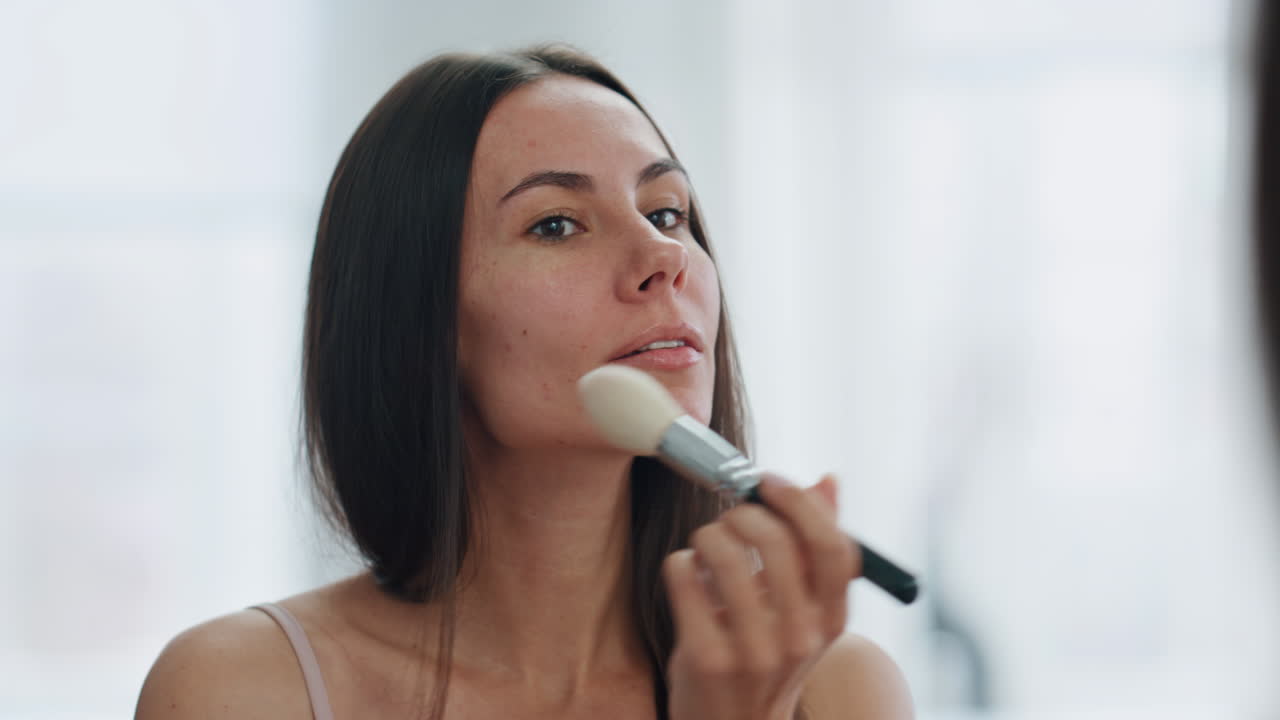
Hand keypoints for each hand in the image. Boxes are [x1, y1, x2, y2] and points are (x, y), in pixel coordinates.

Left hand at [662, 473, 861, 719]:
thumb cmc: (766, 654)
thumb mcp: (802, 610)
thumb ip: (814, 547)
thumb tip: (828, 481)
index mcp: (831, 620)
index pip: (833, 546)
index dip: (799, 502)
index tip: (767, 484)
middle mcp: (800, 638)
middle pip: (776, 541)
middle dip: (742, 512)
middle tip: (730, 517)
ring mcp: (754, 652)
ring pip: (724, 553)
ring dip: (707, 535)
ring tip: (706, 544)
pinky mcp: (707, 659)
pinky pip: (685, 577)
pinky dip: (681, 563)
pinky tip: (688, 574)